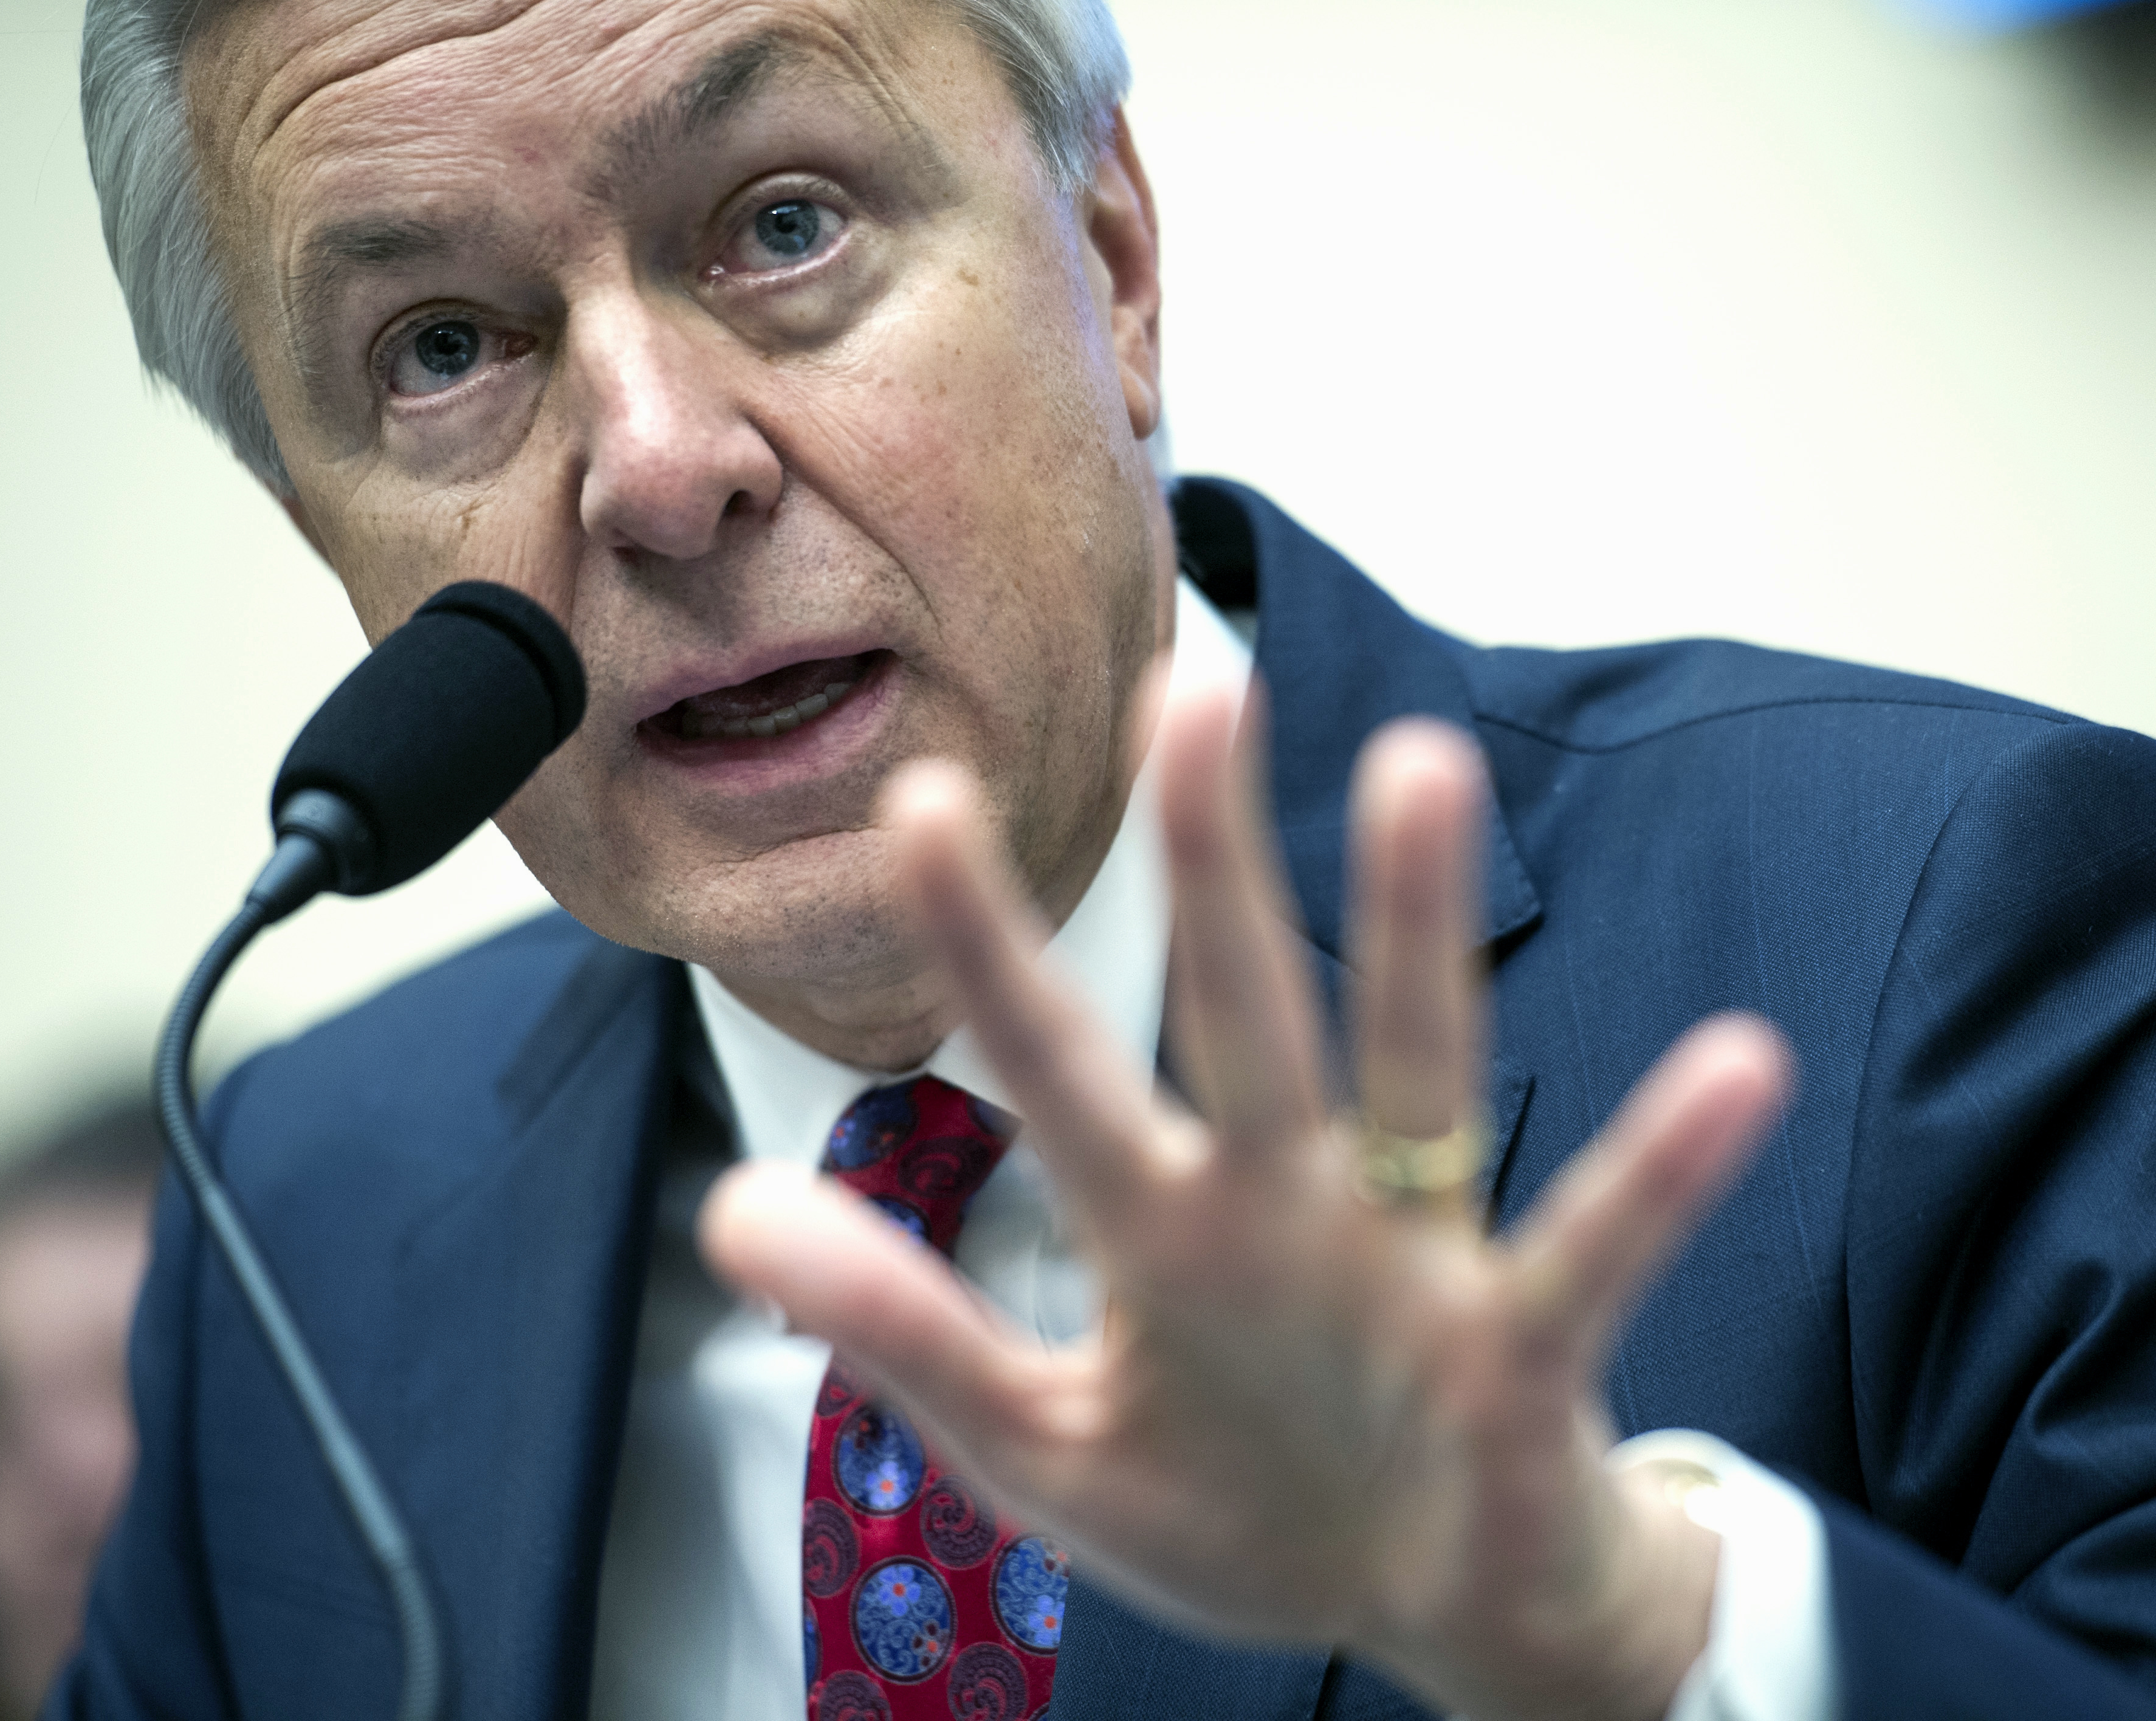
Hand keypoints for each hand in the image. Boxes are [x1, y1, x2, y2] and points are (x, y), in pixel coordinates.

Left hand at [700, 676, 1791, 1720]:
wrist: (1430, 1607)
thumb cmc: (1238, 1505)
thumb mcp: (1041, 1440)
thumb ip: (902, 1330)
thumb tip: (729, 1212)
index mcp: (1160, 1229)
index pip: (1056, 1065)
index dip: (986, 946)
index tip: (920, 798)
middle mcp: (1283, 1205)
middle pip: (1242, 1008)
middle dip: (1213, 859)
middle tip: (1195, 676)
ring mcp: (1408, 1261)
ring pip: (1413, 1067)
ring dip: (1417, 930)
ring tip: (1422, 769)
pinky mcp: (1521, 1345)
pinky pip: (1594, 1243)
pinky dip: (1662, 1167)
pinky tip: (1737, 1067)